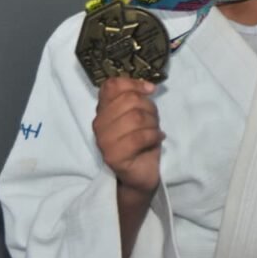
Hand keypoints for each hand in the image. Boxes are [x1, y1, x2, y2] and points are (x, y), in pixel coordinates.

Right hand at [92, 78, 163, 196]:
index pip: (112, 85)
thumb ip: (136, 97)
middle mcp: (99, 123)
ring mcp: (104, 141)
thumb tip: (149, 86)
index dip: (134, 84)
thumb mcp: (139, 113)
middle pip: (129, 100)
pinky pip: (138, 137)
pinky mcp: (112, 156)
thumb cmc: (142, 141)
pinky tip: (157, 139)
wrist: (141, 173)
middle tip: (154, 120)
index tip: (150, 90)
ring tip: (155, 131)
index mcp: (103, 109)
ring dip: (153, 123)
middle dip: (149, 107)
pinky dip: (153, 136)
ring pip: (135, 118)